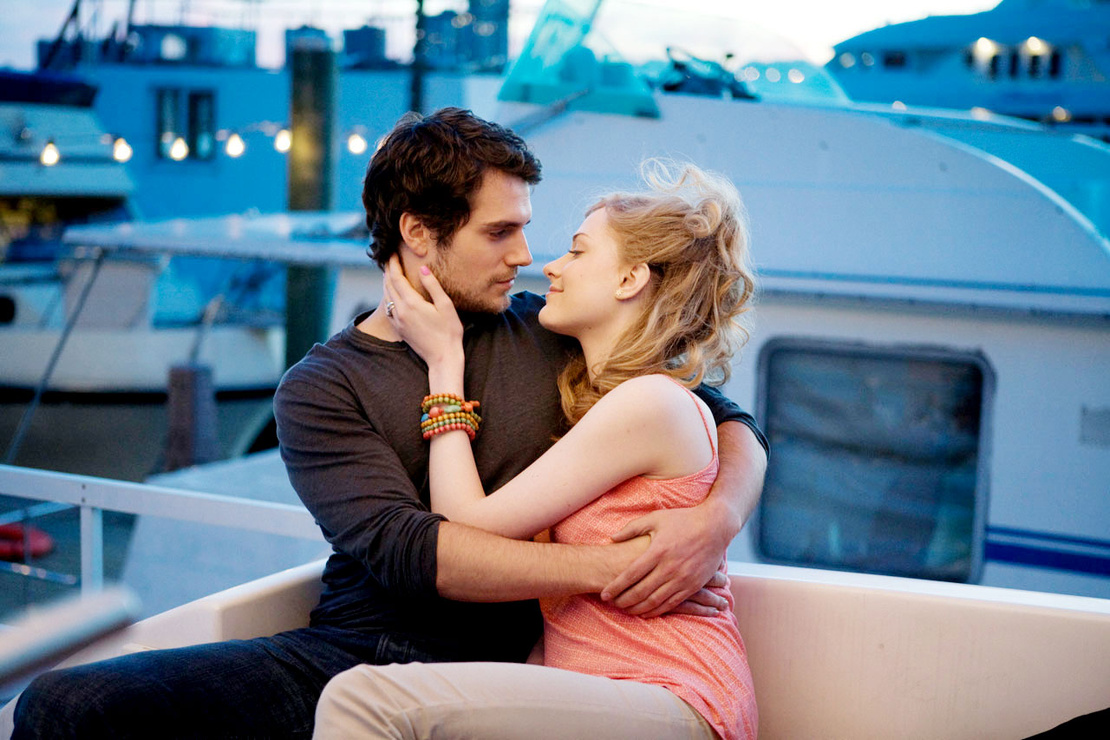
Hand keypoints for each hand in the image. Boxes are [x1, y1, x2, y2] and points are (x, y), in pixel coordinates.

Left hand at [382, 256, 463, 368]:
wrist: (443, 358)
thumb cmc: (449, 332)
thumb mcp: (446, 306)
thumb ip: (433, 286)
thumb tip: (423, 269)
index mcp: (412, 303)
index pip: (396, 278)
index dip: (393, 264)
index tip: (393, 254)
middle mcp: (400, 311)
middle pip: (388, 285)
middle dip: (388, 270)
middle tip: (389, 259)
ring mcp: (398, 321)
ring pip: (386, 297)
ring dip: (386, 283)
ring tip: (389, 273)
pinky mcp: (399, 329)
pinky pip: (388, 309)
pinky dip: (387, 297)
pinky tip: (391, 294)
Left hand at [601, 505, 728, 617]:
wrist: (715, 526)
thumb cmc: (683, 520)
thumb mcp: (656, 518)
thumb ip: (632, 528)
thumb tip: (612, 538)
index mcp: (658, 551)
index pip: (631, 574)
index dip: (615, 586)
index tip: (604, 594)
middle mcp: (669, 567)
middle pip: (640, 591)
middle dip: (623, 600)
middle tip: (612, 604)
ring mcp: (682, 578)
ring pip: (655, 601)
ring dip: (638, 608)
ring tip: (625, 610)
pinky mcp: (693, 585)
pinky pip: (672, 603)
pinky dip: (657, 610)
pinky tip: (646, 612)